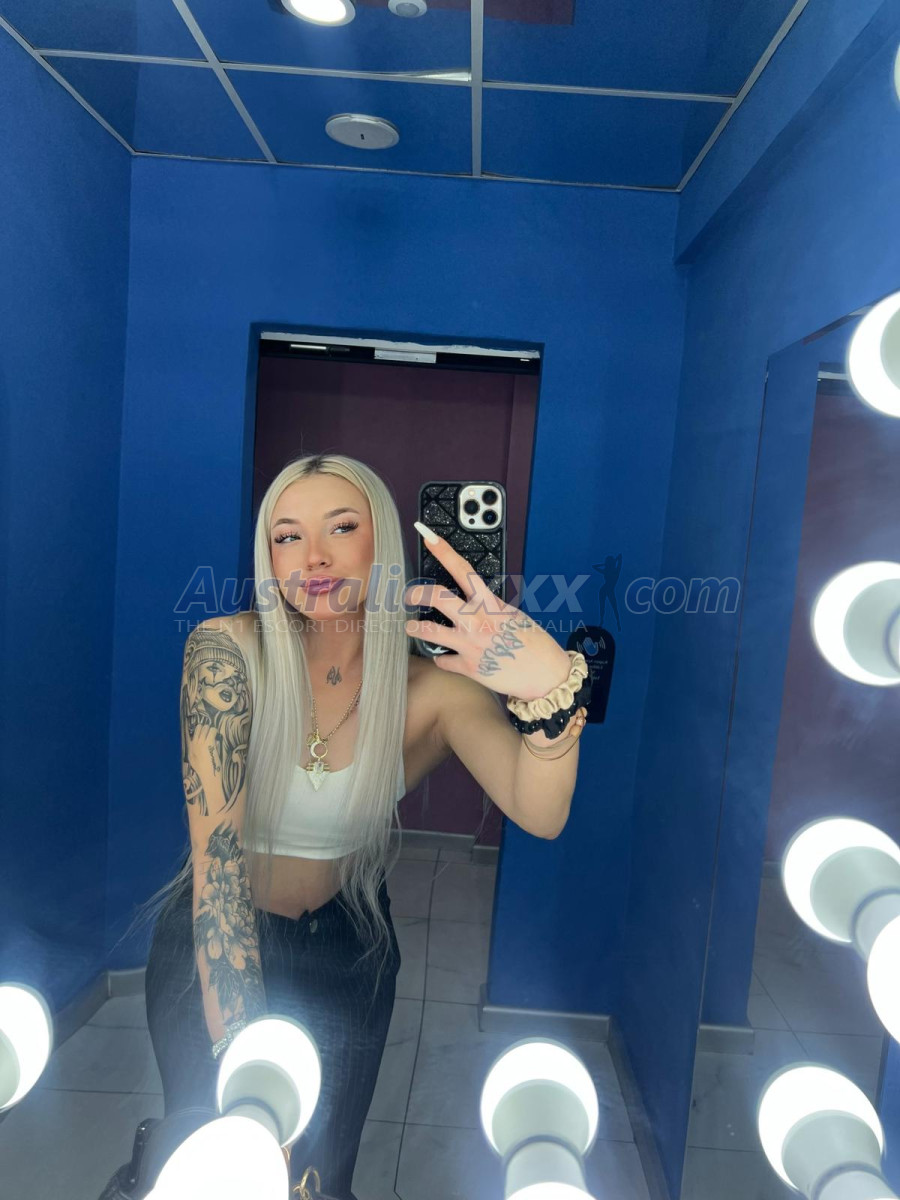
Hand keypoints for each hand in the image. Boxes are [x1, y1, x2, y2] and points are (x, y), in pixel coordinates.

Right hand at [187, 717, 220, 787]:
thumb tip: (194, 744)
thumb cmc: (203, 770)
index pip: (191, 734)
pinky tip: (217, 734)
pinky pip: (212, 730)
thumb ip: (193, 752)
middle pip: (199, 728)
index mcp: (190, 748)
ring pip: (205, 727)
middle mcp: (194, 743)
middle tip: (210, 733)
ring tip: (214, 734)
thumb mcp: (193, 761)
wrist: (209, 775)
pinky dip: (215, 731)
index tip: (204, 733)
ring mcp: (201, 742)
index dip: (199, 731)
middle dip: (205, 728)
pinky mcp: (209, 742)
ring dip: (211, 729)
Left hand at [405, 524, 572, 701]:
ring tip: (410, 626)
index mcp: (491, 603)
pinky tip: (445, 657)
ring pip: (429, 630)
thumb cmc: (534, 644)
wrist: (546, 676)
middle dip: (417, 593)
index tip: (428, 536)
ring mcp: (470, 644)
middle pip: (437, 597)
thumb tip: (475, 601)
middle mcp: (477, 620)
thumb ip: (491, 606)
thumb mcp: (514, 616)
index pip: (463, 569)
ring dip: (415, 627)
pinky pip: (442, 660)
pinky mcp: (468, 667)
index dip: (443, 551)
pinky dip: (443, 658)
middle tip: (408, 595)